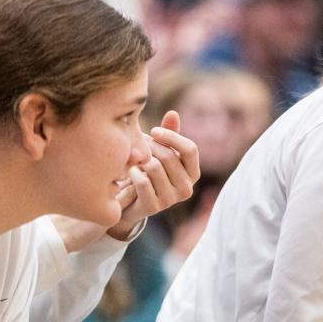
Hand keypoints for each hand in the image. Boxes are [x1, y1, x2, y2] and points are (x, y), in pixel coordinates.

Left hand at [107, 111, 200, 239]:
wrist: (129, 201)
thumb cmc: (147, 171)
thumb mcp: (160, 152)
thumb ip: (169, 134)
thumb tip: (172, 113)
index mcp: (193, 173)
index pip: (190, 149)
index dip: (171, 136)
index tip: (154, 131)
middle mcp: (186, 189)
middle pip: (169, 157)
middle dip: (150, 147)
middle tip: (138, 146)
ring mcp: (171, 200)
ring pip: (154, 167)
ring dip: (140, 159)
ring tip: (134, 158)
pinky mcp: (153, 208)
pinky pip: (142, 182)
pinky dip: (133, 172)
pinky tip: (129, 171)